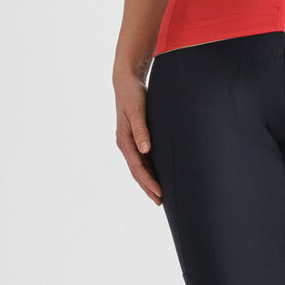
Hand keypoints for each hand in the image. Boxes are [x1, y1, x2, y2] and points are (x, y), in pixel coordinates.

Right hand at [114, 73, 162, 205]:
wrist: (126, 82)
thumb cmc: (132, 94)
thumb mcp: (137, 110)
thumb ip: (141, 129)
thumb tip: (145, 150)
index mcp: (124, 140)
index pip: (138, 168)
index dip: (148, 182)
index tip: (159, 193)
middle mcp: (125, 144)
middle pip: (137, 172)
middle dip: (148, 187)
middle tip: (160, 202)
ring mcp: (130, 142)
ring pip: (140, 167)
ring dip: (148, 181)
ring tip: (159, 195)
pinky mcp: (136, 137)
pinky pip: (142, 159)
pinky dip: (149, 169)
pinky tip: (156, 175)